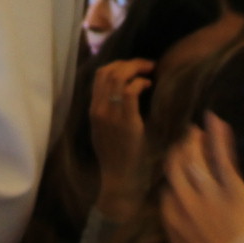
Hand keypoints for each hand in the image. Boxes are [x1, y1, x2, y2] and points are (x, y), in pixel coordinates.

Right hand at [89, 59, 153, 226]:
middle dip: (129, 62)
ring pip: (118, 77)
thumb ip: (110, 113)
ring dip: (137, 68)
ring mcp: (110, 115)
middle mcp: (98, 109)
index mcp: (93, 110)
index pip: (100, 75)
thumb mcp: (106, 131)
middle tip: (146, 65)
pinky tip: (149, 85)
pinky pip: (130, 92)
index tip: (134, 67)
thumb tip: (124, 94)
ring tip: (150, 71)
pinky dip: (140, 82)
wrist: (119, 180)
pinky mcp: (126, 122)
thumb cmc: (118, 158)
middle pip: (108, 71)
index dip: (118, 64)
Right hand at [161, 116, 243, 242]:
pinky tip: (216, 120)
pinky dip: (218, 136)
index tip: (176, 170)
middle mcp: (185, 201)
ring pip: (194, 158)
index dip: (173, 177)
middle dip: (178, 150)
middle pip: (176, 167)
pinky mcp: (231, 188)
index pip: (167, 188)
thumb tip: (175, 236)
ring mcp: (208, 192)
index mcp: (171, 219)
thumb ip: (176, 241)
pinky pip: (222, 157)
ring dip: (194, 141)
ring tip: (195, 130)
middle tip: (183, 139)